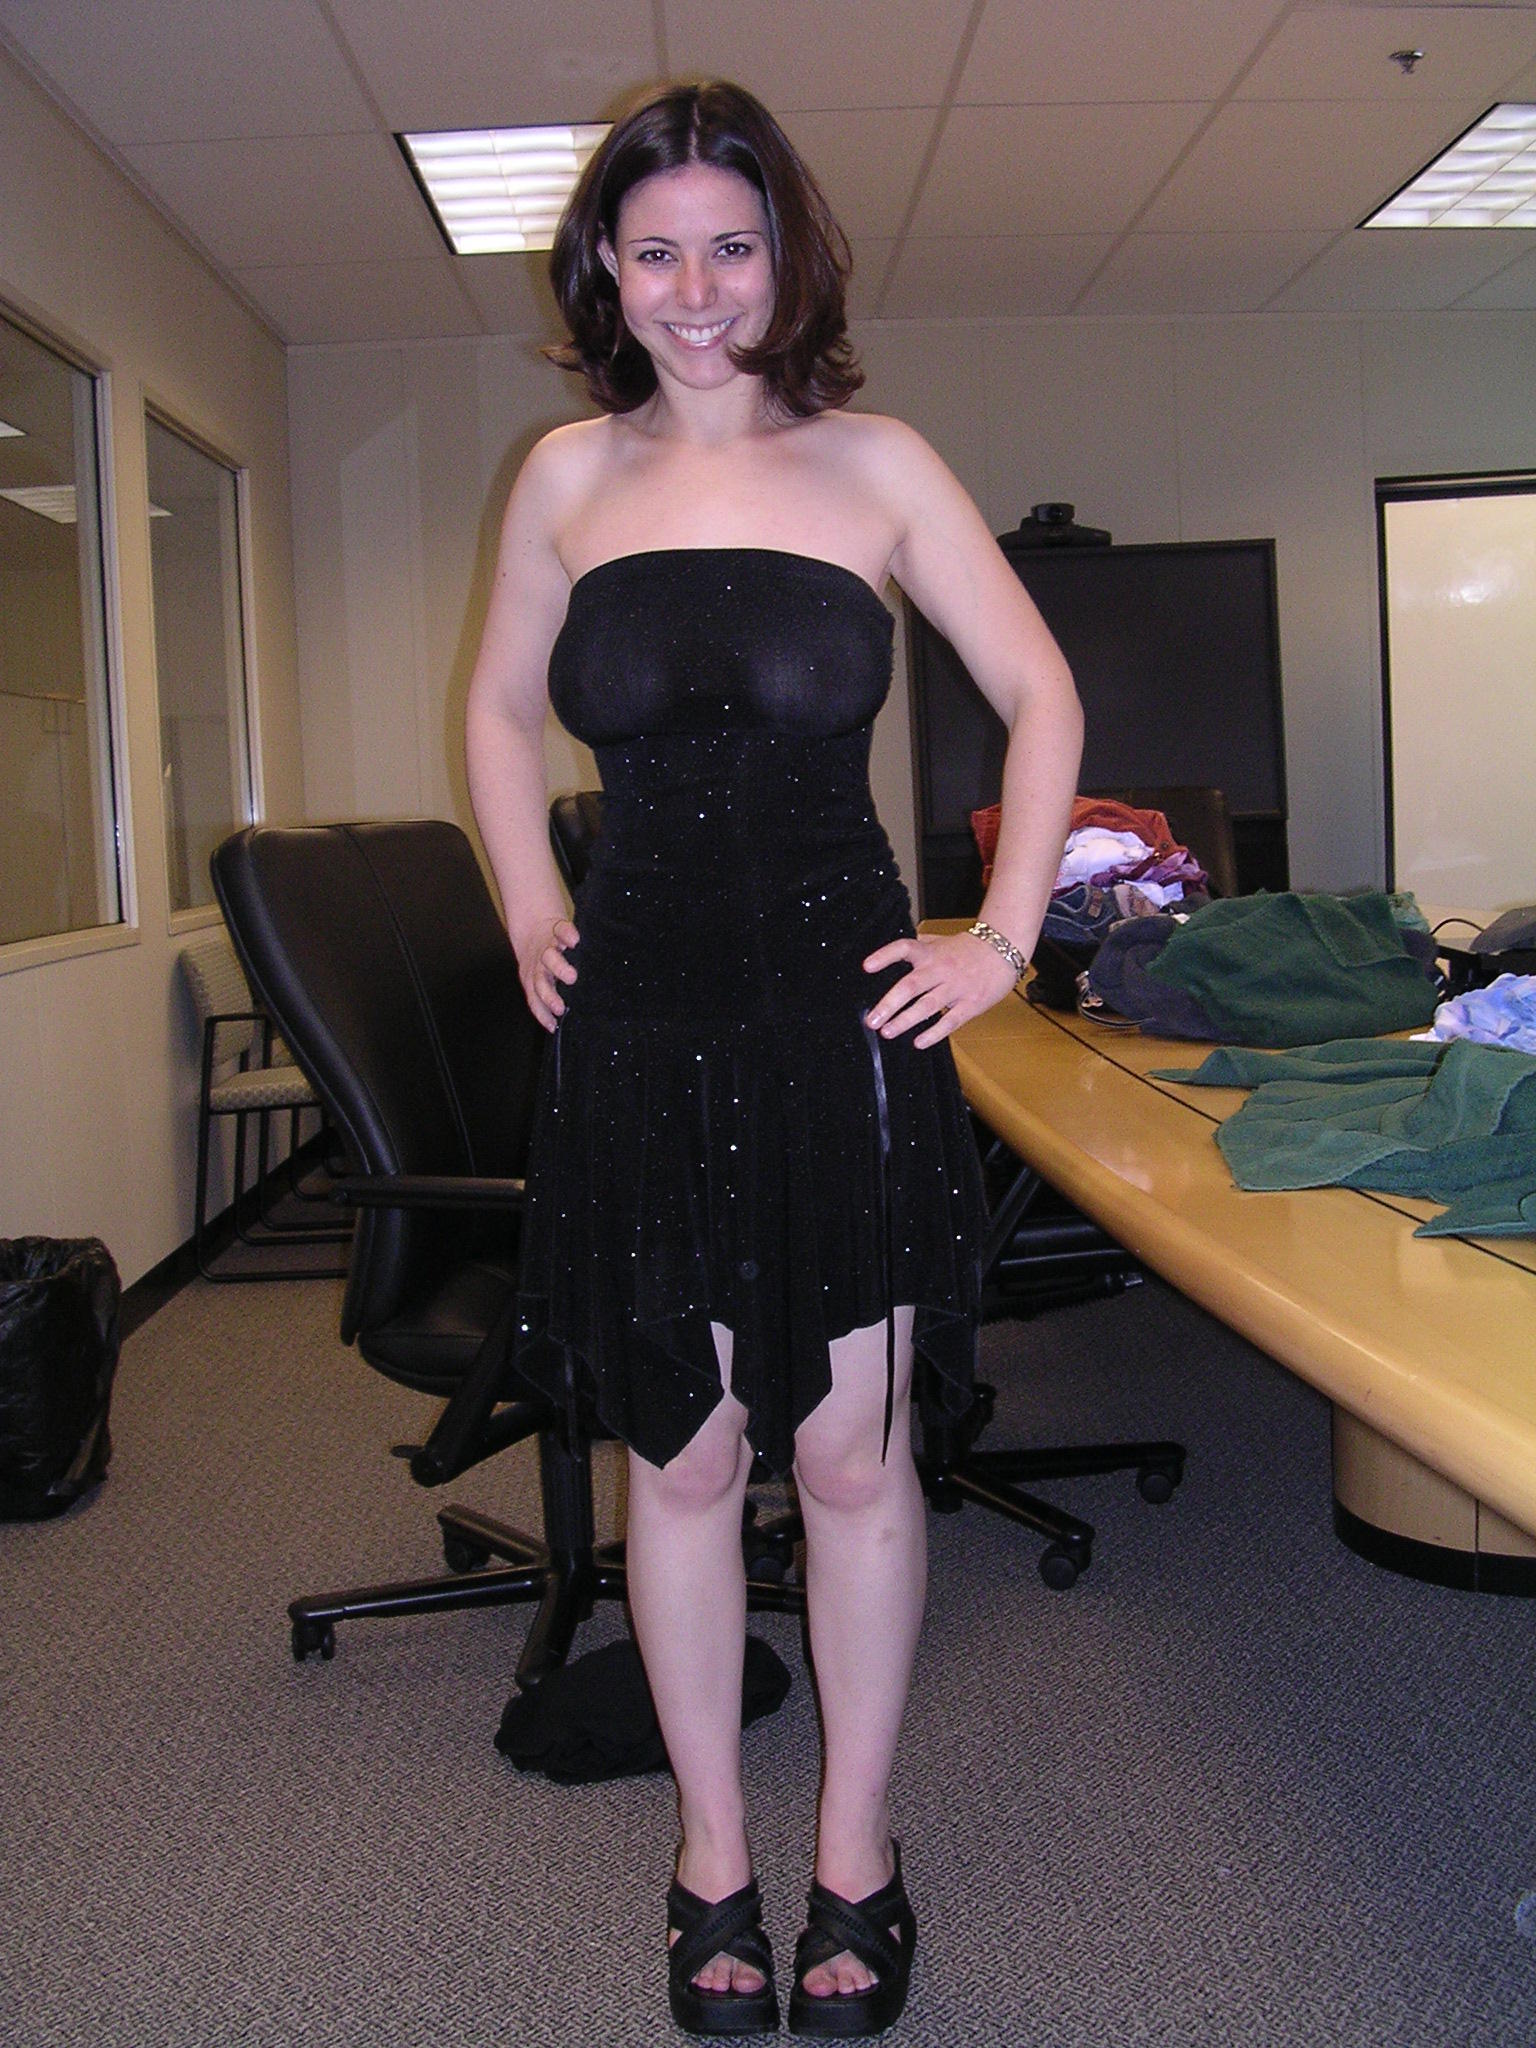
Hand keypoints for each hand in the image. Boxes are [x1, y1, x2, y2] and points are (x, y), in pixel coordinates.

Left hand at [518, 917, 578, 1030]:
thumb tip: (560, 1022)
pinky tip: (574, 941)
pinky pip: (562, 931)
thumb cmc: (543, 959)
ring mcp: (548, 948)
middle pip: (541, 983)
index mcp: (534, 980)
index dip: (542, 1014)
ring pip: (550, 958)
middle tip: (560, 1008)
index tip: (553, 1026)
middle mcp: (539, 966)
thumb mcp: (541, 978)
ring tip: (570, 976)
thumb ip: (550, 996)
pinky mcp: (557, 929)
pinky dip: (567, 935)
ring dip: (558, 968)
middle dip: (550, 996)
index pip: (536, 1000)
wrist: (532, 926)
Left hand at [863, 929, 1022, 1047]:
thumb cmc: (968, 949)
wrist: (1004, 951)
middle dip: (889, 1004)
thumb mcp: (941, 941)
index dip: (884, 956)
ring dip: (905, 1021)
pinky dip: (934, 1033)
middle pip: (911, 986)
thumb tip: (895, 952)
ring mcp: (955, 987)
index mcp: (930, 953)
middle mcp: (940, 969)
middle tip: (871, 1020)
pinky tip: (918, 1042)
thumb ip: (919, 946)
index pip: (904, 948)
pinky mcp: (971, 1004)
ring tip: (887, 1032)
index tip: (866, 967)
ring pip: (927, 1006)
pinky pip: (950, 1021)